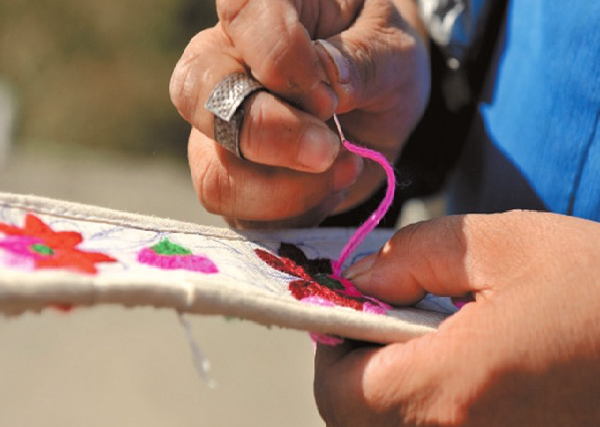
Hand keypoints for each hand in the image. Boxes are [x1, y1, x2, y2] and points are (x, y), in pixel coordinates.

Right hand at [170, 0, 429, 227]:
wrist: (379, 109)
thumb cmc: (380, 62)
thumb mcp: (393, 52)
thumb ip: (364, 62)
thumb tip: (328, 82)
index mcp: (264, 8)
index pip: (243, 12)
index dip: (283, 59)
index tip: (331, 94)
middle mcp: (226, 64)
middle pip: (202, 97)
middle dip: (271, 135)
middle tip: (331, 149)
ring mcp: (221, 128)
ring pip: (215, 172)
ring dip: (288, 189)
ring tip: (344, 168)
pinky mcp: (234, 179)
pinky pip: (242, 213)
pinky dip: (295, 212)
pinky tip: (329, 186)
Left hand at [314, 210, 599, 426]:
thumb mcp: (508, 244)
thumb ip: (415, 256)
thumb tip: (359, 281)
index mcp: (453, 393)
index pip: (338, 394)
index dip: (333, 352)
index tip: (351, 320)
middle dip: (353, 387)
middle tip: (381, 342)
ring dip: (384, 419)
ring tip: (421, 366)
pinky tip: (458, 401)